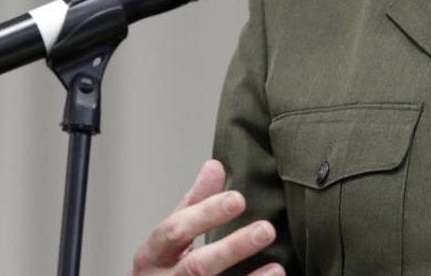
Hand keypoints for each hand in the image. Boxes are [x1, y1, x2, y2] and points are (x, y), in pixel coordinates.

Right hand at [131, 159, 283, 275]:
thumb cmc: (164, 268)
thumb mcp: (171, 236)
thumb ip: (194, 204)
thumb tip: (215, 165)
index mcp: (152, 255)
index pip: (175, 230)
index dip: (206, 214)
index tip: (238, 199)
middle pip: (196, 266)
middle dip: (231, 248)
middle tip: (266, 229)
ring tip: (278, 265)